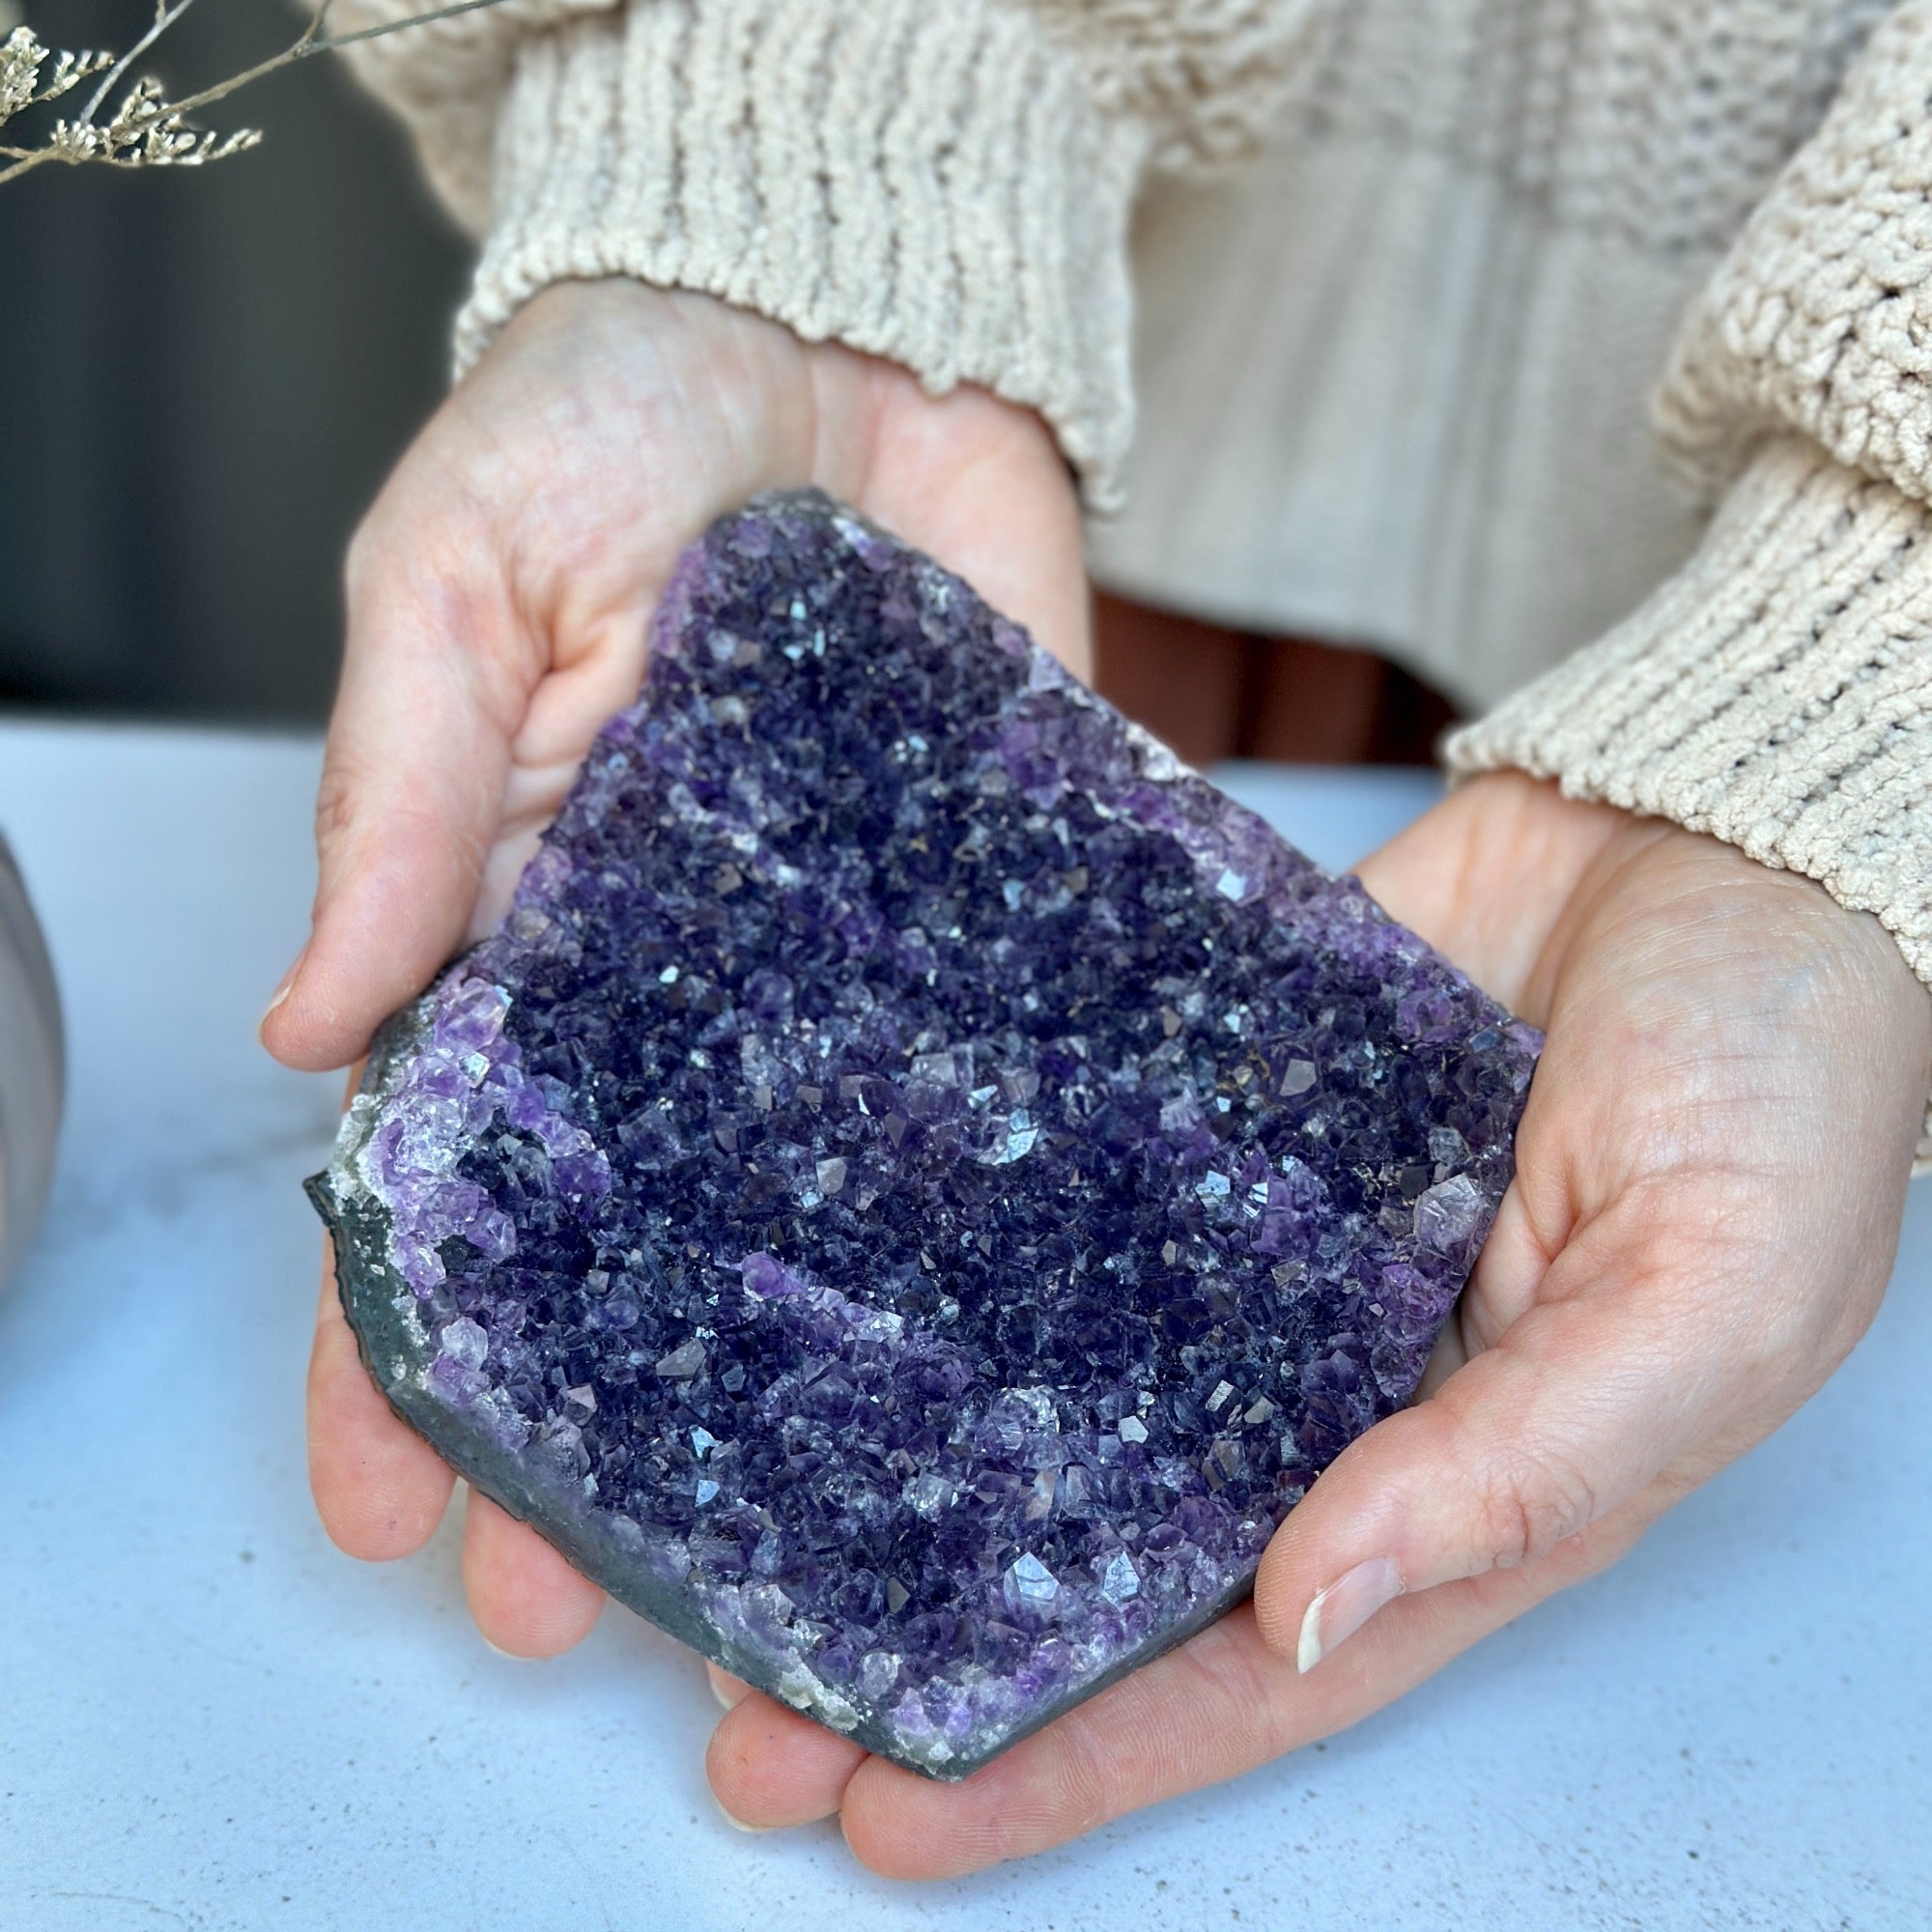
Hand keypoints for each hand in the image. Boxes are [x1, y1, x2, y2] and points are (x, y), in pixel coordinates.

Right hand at [263, 279, 1087, 1651]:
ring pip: (814, 1200)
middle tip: (596, 1609)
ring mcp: (849, 958)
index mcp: (527, 918)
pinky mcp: (995, 906)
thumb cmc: (617, 416)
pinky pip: (998, 1068)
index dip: (404, 1348)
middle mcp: (688, 976)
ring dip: (797, 1370)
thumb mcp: (460, 576)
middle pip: (633, 1238)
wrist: (844, 319)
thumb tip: (314, 1017)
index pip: (447, 1173)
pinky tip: (1006, 1329)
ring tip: (801, 1539)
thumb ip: (405, 787)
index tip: (394, 1507)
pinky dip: (999, 1193)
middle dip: (605, 1422)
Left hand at [703, 771, 1930, 1875]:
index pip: (1241, 1668)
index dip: (1069, 1758)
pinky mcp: (1207, 1121)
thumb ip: (1520, 1467)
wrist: (1724, 836)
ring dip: (909, 1466)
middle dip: (936, 1647)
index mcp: (1452, 1481)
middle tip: (739, 1714)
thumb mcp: (1706, 1299)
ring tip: (728, 1526)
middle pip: (1112, 1552)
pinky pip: (1069, 1203)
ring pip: (1057, 1388)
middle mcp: (1327, 1386)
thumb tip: (1317, 1608)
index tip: (881, 1815)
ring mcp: (1255, 1255)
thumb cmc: (1782, 1074)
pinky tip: (824, 1283)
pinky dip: (956, 1254)